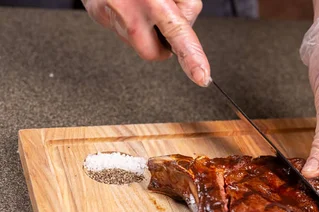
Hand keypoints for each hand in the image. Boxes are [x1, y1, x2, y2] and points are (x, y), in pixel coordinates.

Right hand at [82, 0, 210, 85]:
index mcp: (154, 1)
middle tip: (162, 21)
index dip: (192, 58)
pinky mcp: (96, 13)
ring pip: (136, 40)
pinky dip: (128, 18)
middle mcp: (129, 9)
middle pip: (152, 53)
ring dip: (145, 27)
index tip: (202, 76)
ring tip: (142, 2)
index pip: (179, 35)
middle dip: (161, 45)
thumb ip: (185, 5)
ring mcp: (108, 13)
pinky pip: (120, 28)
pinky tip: (128, 2)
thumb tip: (183, 26)